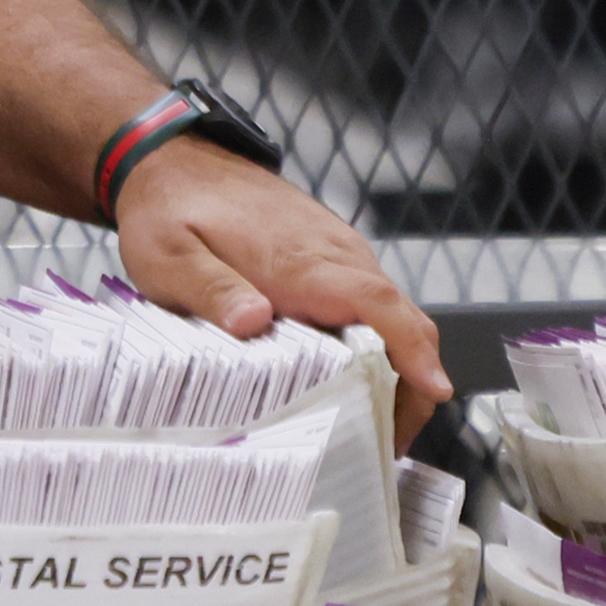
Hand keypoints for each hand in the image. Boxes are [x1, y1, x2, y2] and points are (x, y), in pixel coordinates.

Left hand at [112, 141, 454, 445]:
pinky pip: (369, 306)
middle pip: (401, 320)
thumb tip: (253, 322)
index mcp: (300, 260)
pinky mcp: (330, 258)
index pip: (376, 303)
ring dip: (394, 370)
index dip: (411, 349)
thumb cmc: (172, 208)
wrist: (177, 159)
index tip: (434, 388)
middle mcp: (334, 255)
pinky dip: (376, 346)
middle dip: (411, 385)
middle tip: (386, 446)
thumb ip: (212, 290)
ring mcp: (337, 254)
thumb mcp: (170, 256)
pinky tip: (348, 383)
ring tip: (369, 430)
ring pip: (391, 316)